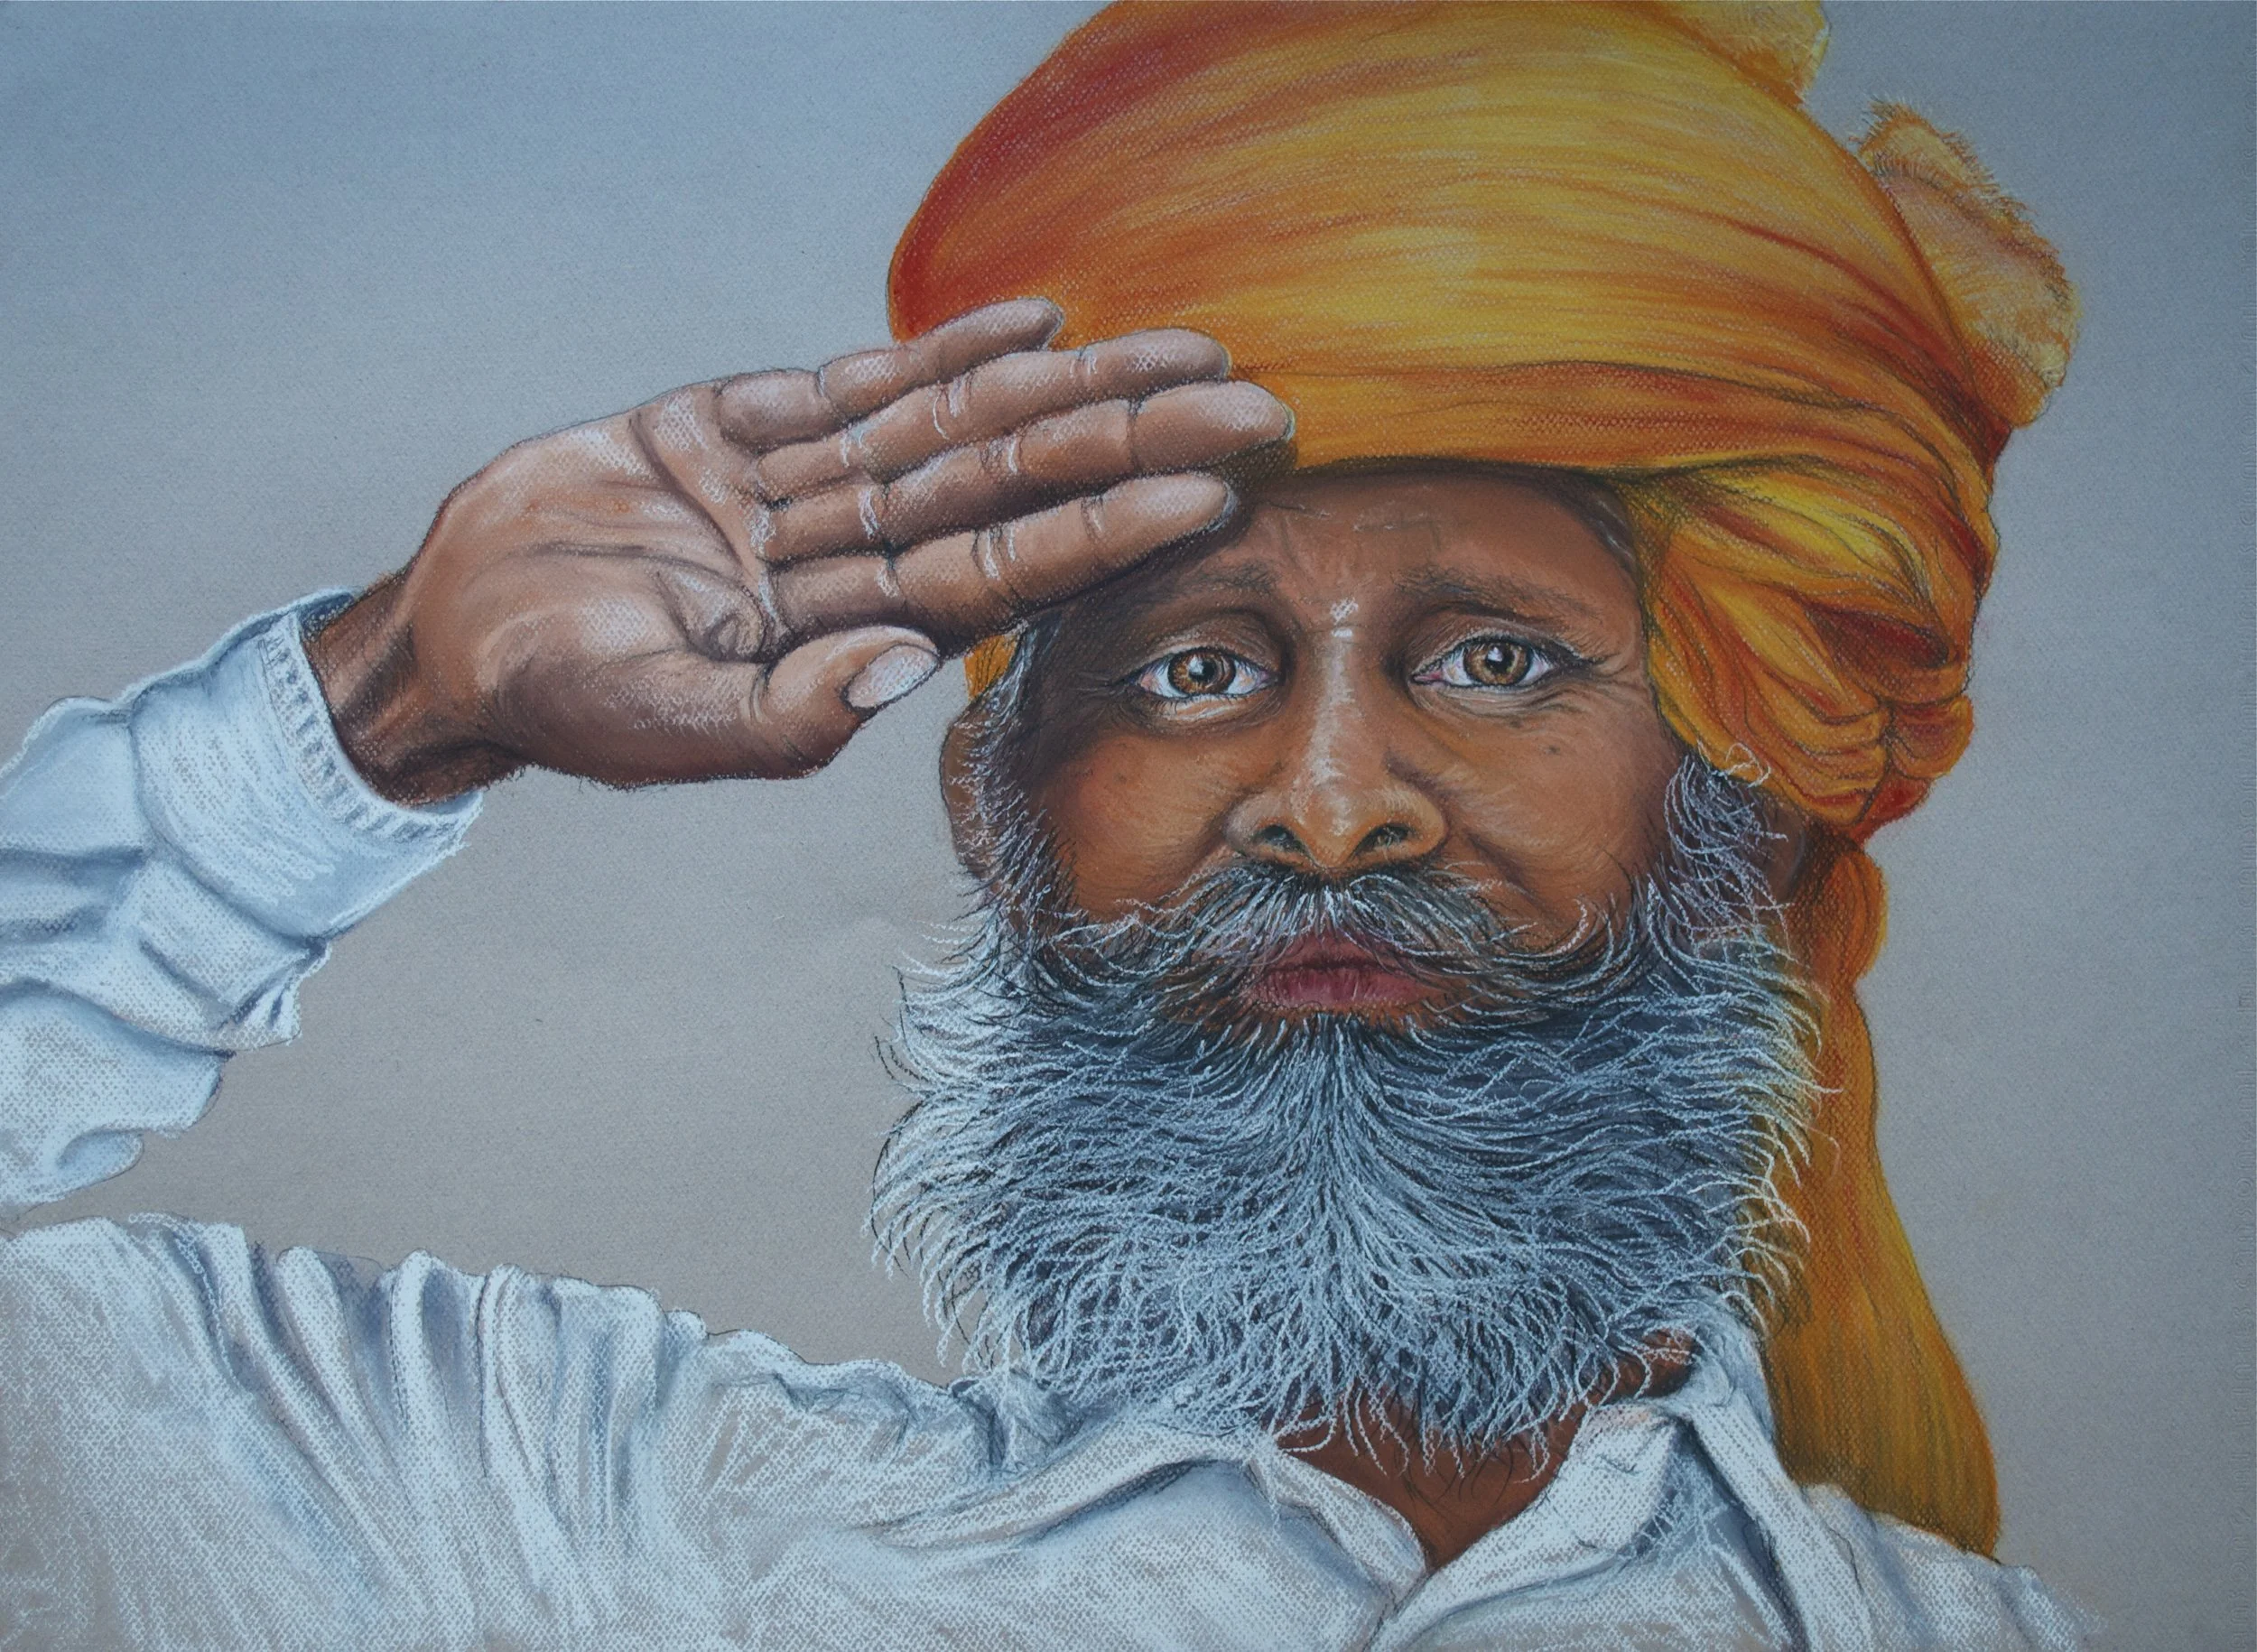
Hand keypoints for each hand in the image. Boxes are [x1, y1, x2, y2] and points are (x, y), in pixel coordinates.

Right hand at [307, 300, 1289, 803]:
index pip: (1003, 577)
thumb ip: (784, 718)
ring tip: (1181, 348)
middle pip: (1013, 489)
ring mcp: (798, 494)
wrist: (451, 633)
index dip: (1103, 529)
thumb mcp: (659, 727)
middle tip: (1252, 406)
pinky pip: (858, 388)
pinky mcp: (735, 431)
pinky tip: (1037, 322)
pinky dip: (944, 354)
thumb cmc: (553, 698)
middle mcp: (846, 562)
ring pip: (956, 430)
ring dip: (1069, 387)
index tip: (1204, 491)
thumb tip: (908, 669)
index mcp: (845, 640)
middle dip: (1129, 442)